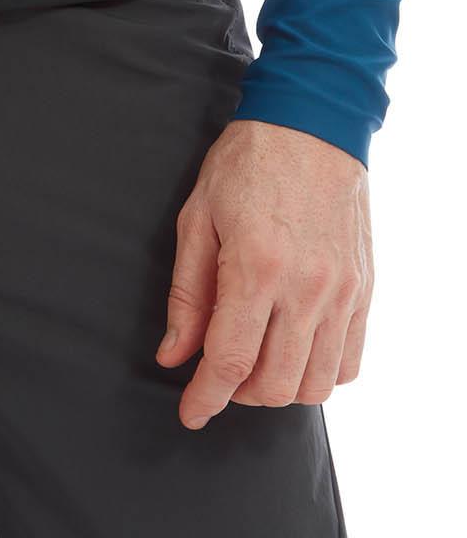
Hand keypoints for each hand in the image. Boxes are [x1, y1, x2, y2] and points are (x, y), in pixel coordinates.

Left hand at [157, 118, 372, 429]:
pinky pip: (349, 362)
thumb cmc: (247, 162)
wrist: (311, 123)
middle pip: (274, 384)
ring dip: (279, 388)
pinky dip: (319, 373)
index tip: (190, 413)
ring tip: (255, 360)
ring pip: (315, 384)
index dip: (206, 398)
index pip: (230, 360)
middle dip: (238, 394)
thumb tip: (174, 354)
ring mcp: (342, 292)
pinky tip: (294, 350)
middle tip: (218, 374)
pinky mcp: (363, 290)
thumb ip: (186, 293)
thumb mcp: (198, 217)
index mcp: (256, 266)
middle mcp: (306, 287)